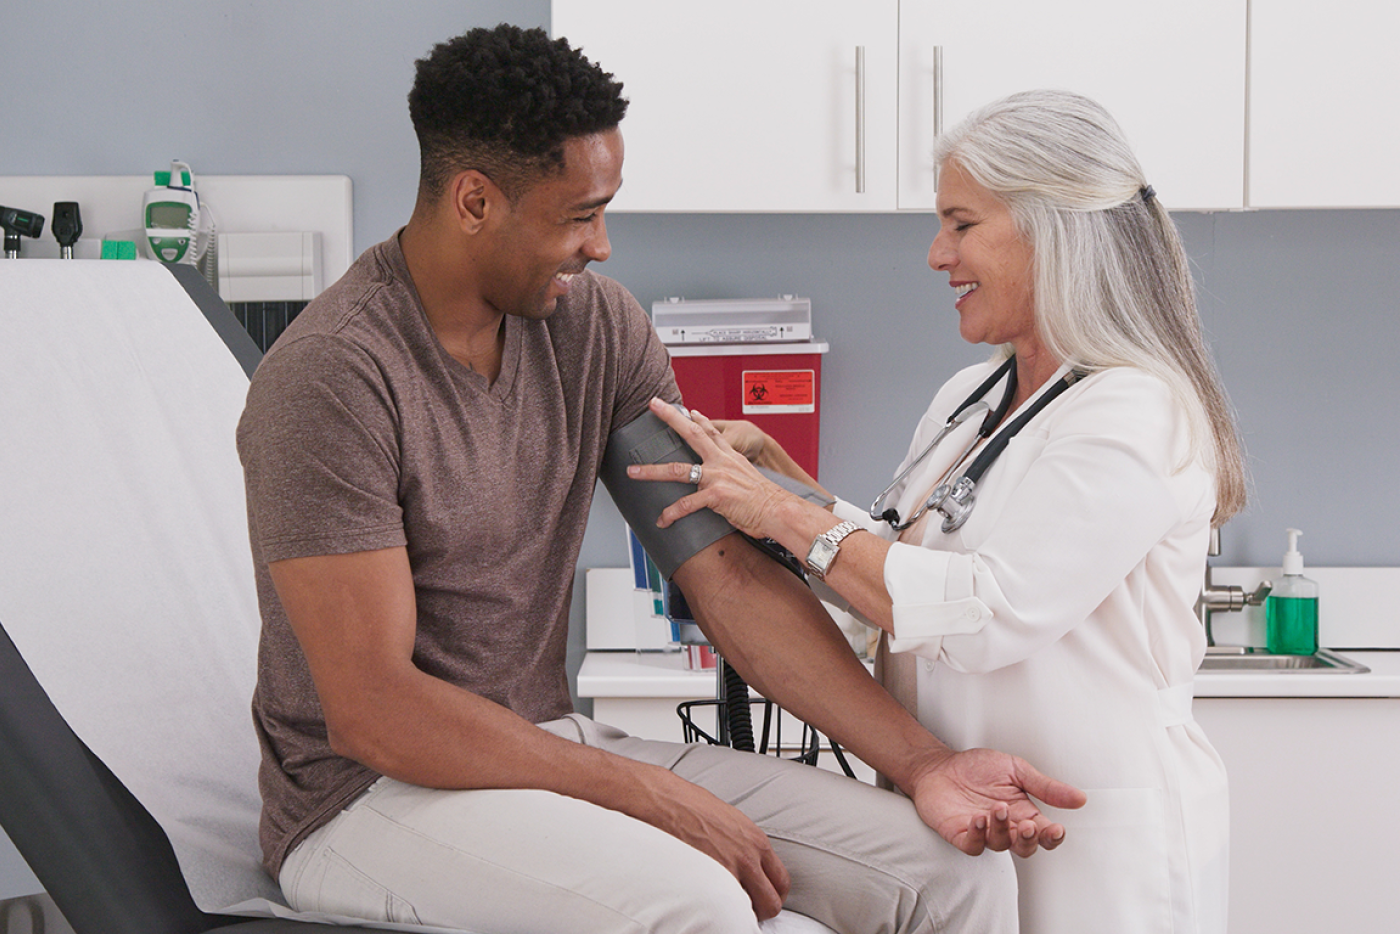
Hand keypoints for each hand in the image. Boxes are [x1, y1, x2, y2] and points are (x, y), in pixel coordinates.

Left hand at [627, 398, 795, 538]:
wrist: (778, 511)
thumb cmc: (766, 501)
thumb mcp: (751, 479)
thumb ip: (734, 475)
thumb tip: (728, 483)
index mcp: (730, 457)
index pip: (712, 431)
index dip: (698, 419)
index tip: (687, 410)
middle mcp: (721, 462)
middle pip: (691, 433)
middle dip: (670, 418)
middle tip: (653, 406)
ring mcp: (716, 477)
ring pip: (677, 470)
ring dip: (651, 471)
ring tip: (632, 471)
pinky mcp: (715, 496)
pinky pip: (686, 504)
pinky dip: (671, 514)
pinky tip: (662, 520)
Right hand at [645, 770, 790, 919]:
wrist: (663, 801)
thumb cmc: (690, 805)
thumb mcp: (730, 819)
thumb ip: (745, 844)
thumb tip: (750, 863)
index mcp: (756, 841)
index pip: (781, 881)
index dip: (773, 894)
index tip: (763, 897)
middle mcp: (747, 859)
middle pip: (770, 903)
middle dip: (761, 910)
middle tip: (746, 910)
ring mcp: (726, 872)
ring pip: (748, 912)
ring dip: (739, 913)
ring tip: (725, 908)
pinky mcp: (705, 882)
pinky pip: (721, 908)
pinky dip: (718, 911)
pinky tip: (708, 904)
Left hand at [908, 748, 1086, 857]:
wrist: (939, 765)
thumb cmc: (976, 768)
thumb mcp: (1017, 770)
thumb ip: (1046, 786)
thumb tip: (1079, 798)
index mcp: (1023, 813)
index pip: (1044, 834)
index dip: (1052, 837)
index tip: (1056, 829)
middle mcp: (1005, 827)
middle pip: (1025, 847)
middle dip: (1029, 839)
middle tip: (1028, 824)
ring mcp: (982, 832)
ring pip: (1000, 845)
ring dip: (1002, 829)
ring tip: (998, 809)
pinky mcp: (959, 834)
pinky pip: (972, 845)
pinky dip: (977, 835)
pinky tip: (978, 818)